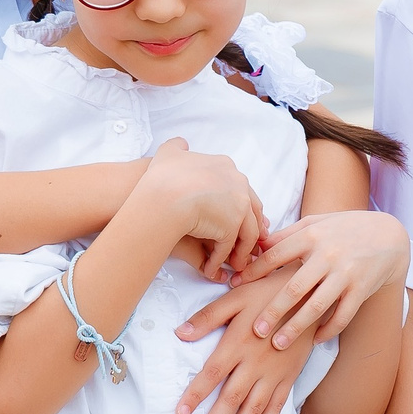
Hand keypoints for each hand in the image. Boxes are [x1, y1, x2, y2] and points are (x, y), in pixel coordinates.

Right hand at [140, 138, 264, 279]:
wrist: (161, 194)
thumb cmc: (160, 176)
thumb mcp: (168, 153)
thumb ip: (178, 148)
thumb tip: (181, 144)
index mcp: (226, 166)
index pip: (242, 188)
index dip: (240, 205)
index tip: (238, 217)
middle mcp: (239, 184)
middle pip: (252, 211)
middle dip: (251, 229)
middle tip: (247, 245)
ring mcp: (238, 205)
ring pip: (246, 233)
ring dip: (239, 250)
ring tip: (231, 264)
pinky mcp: (232, 226)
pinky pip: (229, 247)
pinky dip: (220, 260)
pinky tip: (211, 269)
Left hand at [171, 276, 315, 413]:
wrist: (310, 296)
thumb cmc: (268, 293)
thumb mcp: (236, 297)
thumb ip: (208, 317)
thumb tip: (180, 333)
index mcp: (237, 343)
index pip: (211, 374)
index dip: (195, 395)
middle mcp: (254, 363)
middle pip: (231, 400)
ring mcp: (274, 373)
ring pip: (253, 410)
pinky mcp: (289, 377)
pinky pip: (276, 407)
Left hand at [183, 210, 407, 351]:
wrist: (389, 235)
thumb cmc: (345, 228)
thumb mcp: (317, 223)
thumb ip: (288, 234)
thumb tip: (257, 245)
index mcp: (311, 236)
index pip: (275, 255)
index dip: (253, 271)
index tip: (234, 285)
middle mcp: (327, 256)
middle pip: (294, 288)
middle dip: (273, 311)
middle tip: (255, 331)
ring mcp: (345, 274)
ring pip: (317, 306)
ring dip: (296, 328)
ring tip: (279, 344)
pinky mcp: (361, 289)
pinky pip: (342, 315)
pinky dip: (328, 330)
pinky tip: (315, 340)